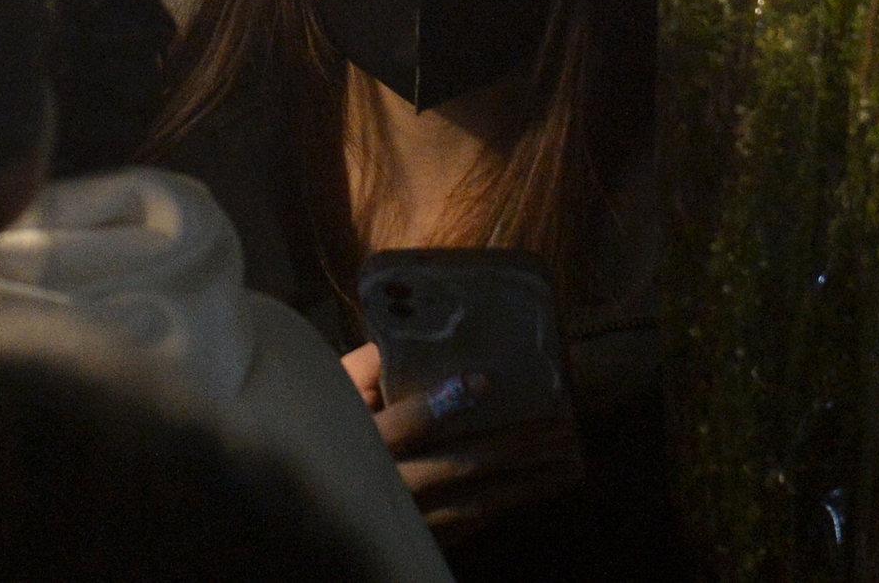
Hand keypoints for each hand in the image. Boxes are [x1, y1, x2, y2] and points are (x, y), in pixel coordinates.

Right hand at [341, 343, 585, 538]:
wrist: (313, 512)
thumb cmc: (324, 438)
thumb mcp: (331, 398)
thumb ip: (361, 369)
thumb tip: (400, 339)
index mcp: (363, 444)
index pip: (405, 425)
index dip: (442, 402)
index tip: (485, 380)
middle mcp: (389, 486)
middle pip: (458, 465)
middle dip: (513, 444)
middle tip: (560, 425)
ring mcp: (409, 520)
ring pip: (475, 503)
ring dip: (524, 483)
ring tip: (566, 461)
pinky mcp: (421, 539)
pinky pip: (469, 526)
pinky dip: (502, 507)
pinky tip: (532, 490)